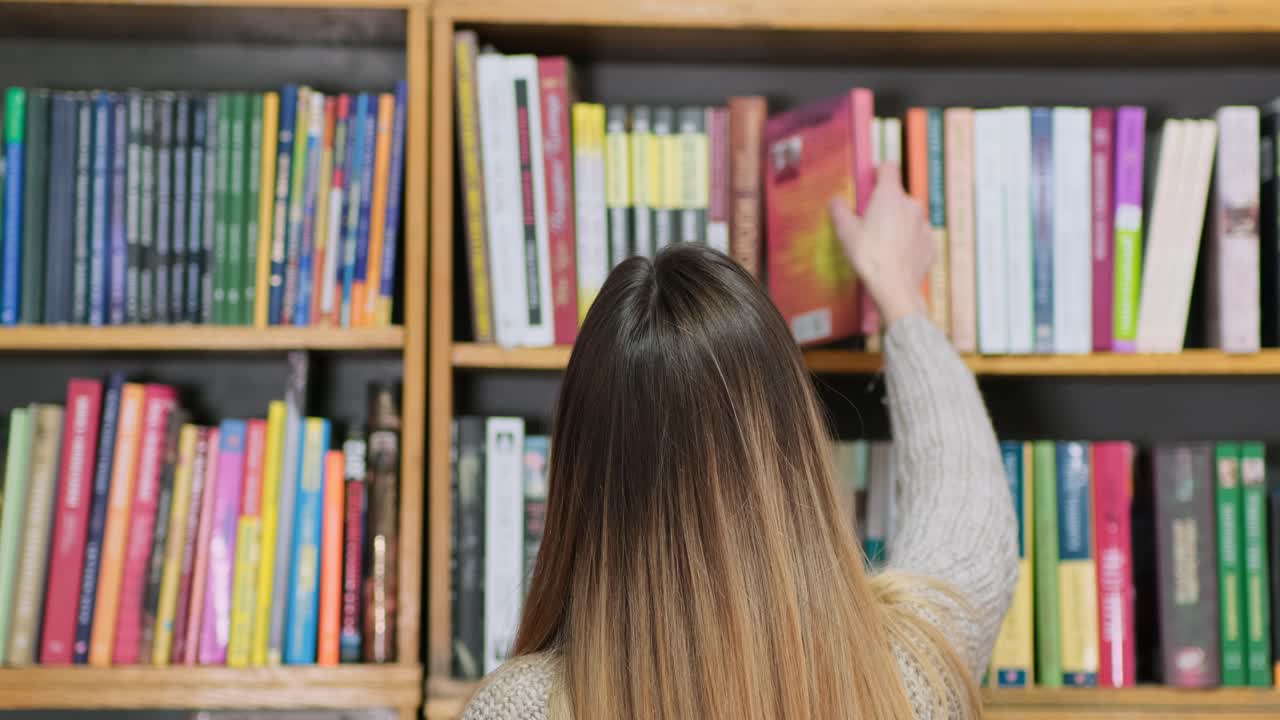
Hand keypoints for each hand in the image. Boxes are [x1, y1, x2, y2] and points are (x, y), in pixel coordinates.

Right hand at [828, 163, 932, 327]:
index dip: (878, 173)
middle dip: (886, 205)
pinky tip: (897, 256)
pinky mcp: (931, 243)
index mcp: (889, 195)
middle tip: (870, 225)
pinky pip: (918, 236)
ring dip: (898, 223)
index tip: (870, 184)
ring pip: (909, 216)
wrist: (895, 288)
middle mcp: (911, 204)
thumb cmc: (869, 256)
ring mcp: (924, 224)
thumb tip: (836, 201)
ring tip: (884, 244)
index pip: (888, 167)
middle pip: (897, 195)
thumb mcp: (845, 233)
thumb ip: (840, 211)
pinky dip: (909, 242)